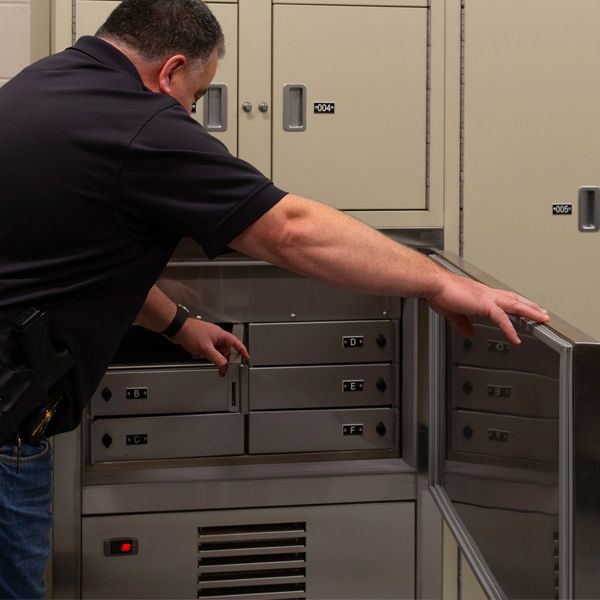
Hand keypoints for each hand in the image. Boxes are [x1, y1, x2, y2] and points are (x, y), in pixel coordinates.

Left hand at [172, 318, 248, 375]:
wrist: (178, 329)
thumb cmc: (191, 332)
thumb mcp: (205, 348)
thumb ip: (216, 357)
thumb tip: (224, 364)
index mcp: (221, 335)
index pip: (235, 343)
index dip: (242, 350)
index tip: (245, 357)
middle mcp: (216, 336)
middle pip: (225, 350)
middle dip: (222, 359)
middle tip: (222, 368)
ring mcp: (209, 339)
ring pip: (216, 352)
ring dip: (210, 357)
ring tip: (204, 358)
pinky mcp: (202, 342)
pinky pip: (208, 351)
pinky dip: (204, 354)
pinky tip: (197, 354)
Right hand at [427, 271, 548, 344]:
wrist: (434, 285)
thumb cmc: (440, 293)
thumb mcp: (453, 312)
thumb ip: (463, 323)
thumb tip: (469, 331)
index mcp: (480, 295)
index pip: (504, 299)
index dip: (517, 304)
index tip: (526, 308)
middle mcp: (487, 294)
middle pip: (515, 300)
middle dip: (531, 307)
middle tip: (543, 313)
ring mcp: (487, 298)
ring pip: (515, 305)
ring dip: (531, 312)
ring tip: (543, 320)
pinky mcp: (484, 305)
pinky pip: (502, 319)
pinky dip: (510, 329)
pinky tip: (515, 338)